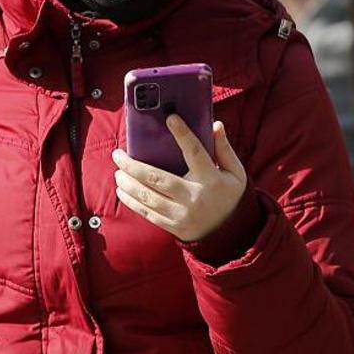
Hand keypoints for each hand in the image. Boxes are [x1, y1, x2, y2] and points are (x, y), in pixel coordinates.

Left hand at [112, 115, 246, 241]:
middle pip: (157, 178)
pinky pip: (147, 213)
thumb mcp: (235, 173)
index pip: (195, 153)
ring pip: (148, 197)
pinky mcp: (173, 227)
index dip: (183, 134)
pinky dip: (131, 201)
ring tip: (118, 171)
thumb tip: (216, 125)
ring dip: (128, 183)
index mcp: (210, 179)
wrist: (230, 235)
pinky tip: (122, 190)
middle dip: (133, 166)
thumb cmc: (229, 197)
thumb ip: (224, 150)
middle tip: (118, 154)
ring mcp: (181, 214)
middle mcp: (194, 197)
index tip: (170, 118)